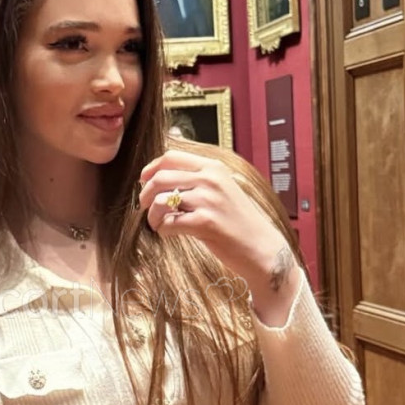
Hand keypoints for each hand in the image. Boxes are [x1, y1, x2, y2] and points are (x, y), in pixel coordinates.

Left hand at [138, 149, 298, 317]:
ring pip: (161, 200)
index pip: (170, 157)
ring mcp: (209, 200)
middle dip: (145, 194)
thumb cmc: (237, 222)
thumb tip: (160, 175)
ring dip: (152, 214)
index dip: (150, 169)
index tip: (143, 182)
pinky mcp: (206, 222)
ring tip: (156, 223)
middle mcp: (211, 179)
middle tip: (145, 207)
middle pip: (160, 177)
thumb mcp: (222, 189)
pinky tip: (168, 233)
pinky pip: (168, 223)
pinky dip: (162, 230)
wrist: (261, 247)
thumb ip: (197, 180)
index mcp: (213, 167)